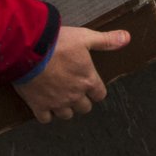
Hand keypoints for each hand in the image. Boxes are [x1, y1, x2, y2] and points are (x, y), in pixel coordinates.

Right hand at [14, 23, 131, 121]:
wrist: (28, 49)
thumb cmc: (58, 42)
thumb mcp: (85, 37)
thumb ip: (106, 40)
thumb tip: (127, 38)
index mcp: (87, 80)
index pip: (99, 94)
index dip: (95, 90)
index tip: (89, 85)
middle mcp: (75, 95)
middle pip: (84, 108)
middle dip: (81, 100)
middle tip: (73, 90)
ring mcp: (57, 102)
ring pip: (66, 115)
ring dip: (65, 108)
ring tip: (59, 97)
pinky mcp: (39, 105)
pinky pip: (46, 118)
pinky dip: (46, 113)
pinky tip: (44, 104)